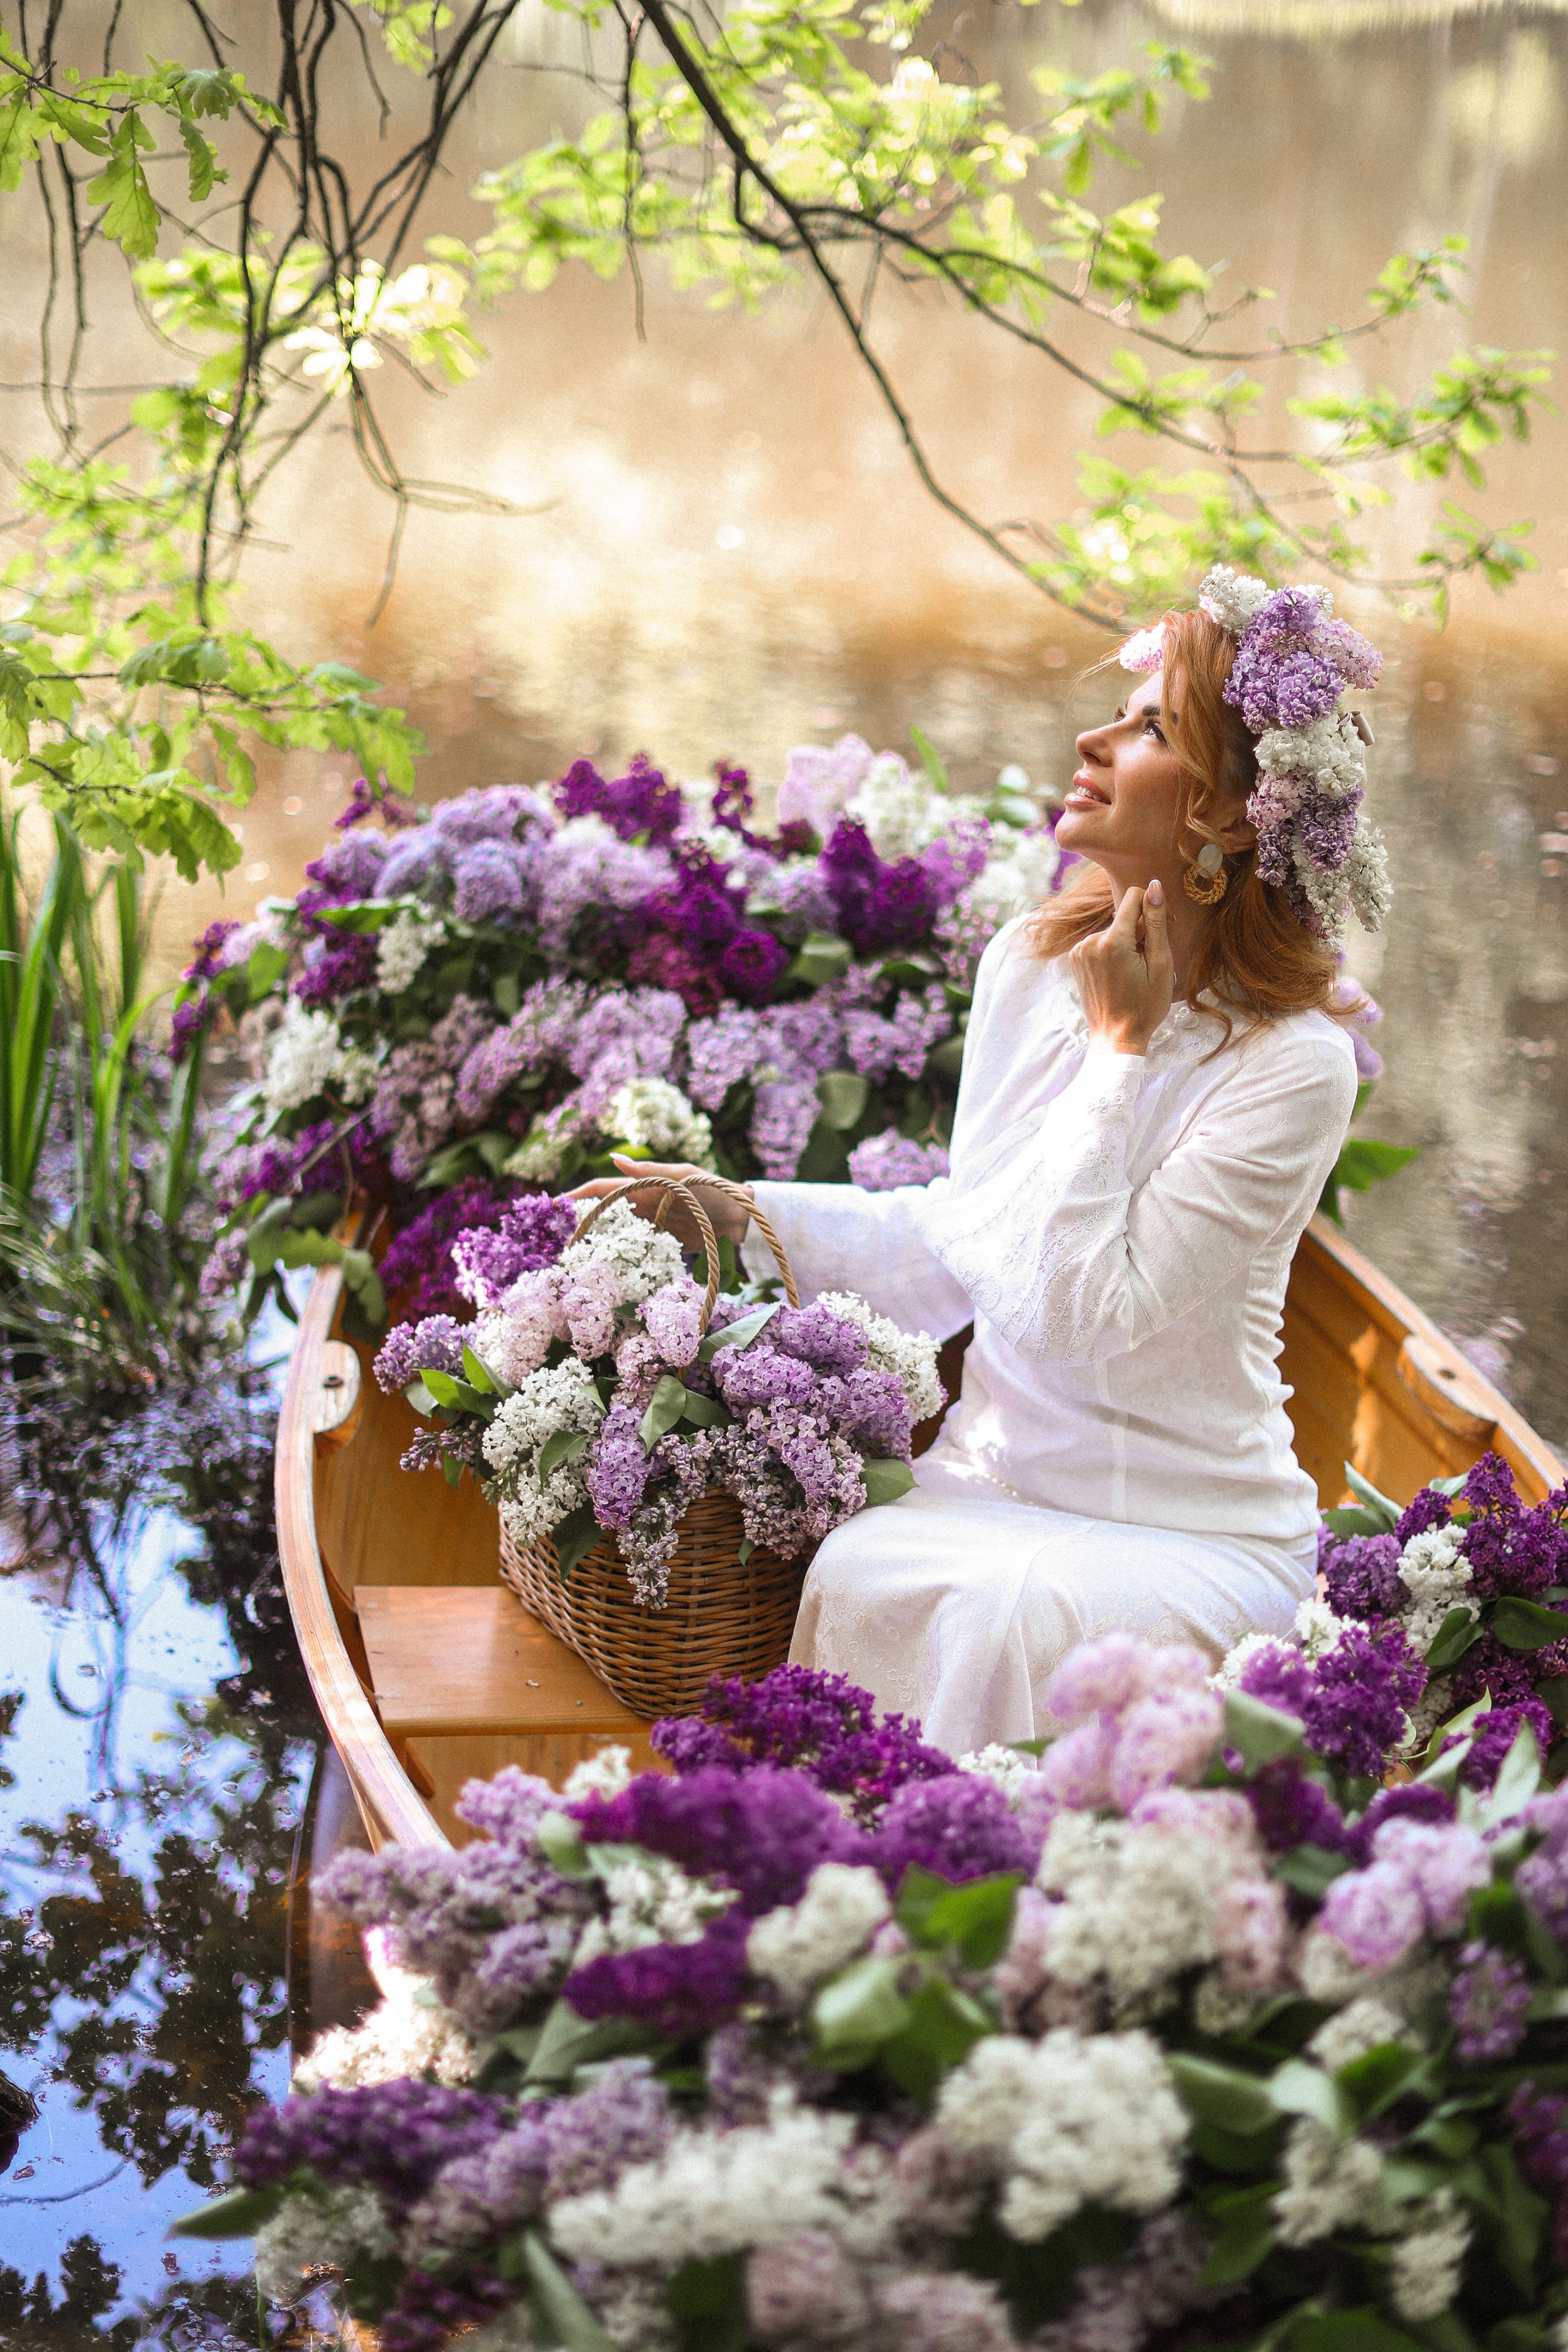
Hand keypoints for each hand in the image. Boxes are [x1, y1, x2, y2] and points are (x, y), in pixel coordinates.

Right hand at [567, 1156, 753, 1250]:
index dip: (578, 1196)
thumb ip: (648, 1171)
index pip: (602, 1189)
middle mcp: (643, 1205)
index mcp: (643, 1185)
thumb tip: (613, 1158)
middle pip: (604, 1212)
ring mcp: (652, 1226)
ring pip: (617, 1233)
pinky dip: (622, 1258)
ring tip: (571, 1256)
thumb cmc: (714, 1189)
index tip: (554, 1205)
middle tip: (553, 1236)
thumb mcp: (683, 1176)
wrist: (742, 1215)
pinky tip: (607, 1269)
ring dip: (597, 1242)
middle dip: (579, 1221)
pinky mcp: (664, 1245)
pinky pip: (638, 1251)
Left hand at [1068, 879, 1172, 1055]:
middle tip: (1151, 961)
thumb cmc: (1145, 1006)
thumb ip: (1156, 922)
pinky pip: (1101, 942)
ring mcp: (1079, 950)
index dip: (1153, 906)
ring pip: (1113, 930)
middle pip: (1124, 916)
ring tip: (1135, 972)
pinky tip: (1121, 973)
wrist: (1116, 1037)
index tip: (1165, 926)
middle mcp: (1090, 941)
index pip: (1134, 896)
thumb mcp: (1160, 963)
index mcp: (1112, 941)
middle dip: (1142, 931)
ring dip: (1128, 943)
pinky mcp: (1075, 958)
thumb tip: (1154, 886)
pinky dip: (1114, 951)